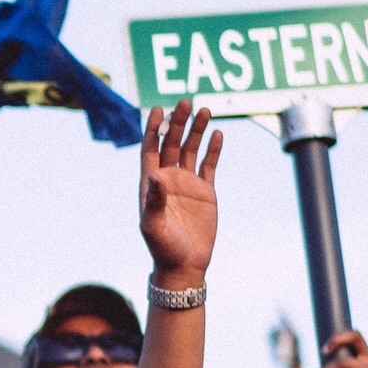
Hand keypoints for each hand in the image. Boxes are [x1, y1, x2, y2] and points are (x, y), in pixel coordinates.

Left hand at [139, 102, 221, 282]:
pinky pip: (209, 164)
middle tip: (186, 101)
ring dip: (197, 130)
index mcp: (151, 184)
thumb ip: (154, 200)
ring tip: (205, 110)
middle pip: (172, 143)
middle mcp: (168, 180)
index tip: (158, 109)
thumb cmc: (163, 248)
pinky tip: (217, 134)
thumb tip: (155, 175)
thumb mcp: (154, 225)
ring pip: (191, 149)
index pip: (150, 149)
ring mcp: (187, 184)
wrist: (184, 265)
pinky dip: (213, 149)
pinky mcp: (205, 191)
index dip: (153, 129)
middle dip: (178, 122)